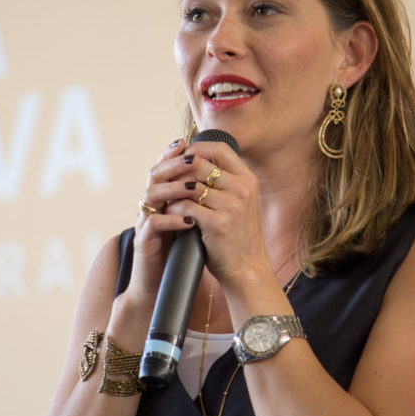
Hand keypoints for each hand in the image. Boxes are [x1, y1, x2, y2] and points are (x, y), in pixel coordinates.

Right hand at [122, 139, 202, 313]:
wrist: (163, 284)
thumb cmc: (180, 250)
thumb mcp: (192, 219)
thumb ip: (198, 200)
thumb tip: (219, 177)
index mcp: (161, 199)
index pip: (163, 168)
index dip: (172, 154)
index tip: (187, 142)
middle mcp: (150, 206)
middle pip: (155, 175)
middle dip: (174, 164)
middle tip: (191, 159)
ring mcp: (145, 223)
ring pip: (151, 195)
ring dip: (174, 189)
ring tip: (194, 187)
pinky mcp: (144, 242)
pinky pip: (153, 225)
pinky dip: (171, 220)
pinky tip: (188, 220)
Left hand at [162, 141, 269, 287]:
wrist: (246, 267)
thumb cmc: (238, 234)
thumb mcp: (240, 202)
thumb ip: (225, 182)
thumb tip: (196, 159)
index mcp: (248, 180)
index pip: (221, 149)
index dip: (199, 148)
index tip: (184, 157)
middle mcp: (242, 189)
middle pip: (201, 164)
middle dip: (179, 170)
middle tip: (167, 179)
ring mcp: (232, 206)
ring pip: (189, 185)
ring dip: (173, 190)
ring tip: (166, 196)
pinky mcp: (218, 223)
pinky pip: (186, 206)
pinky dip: (174, 208)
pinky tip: (170, 213)